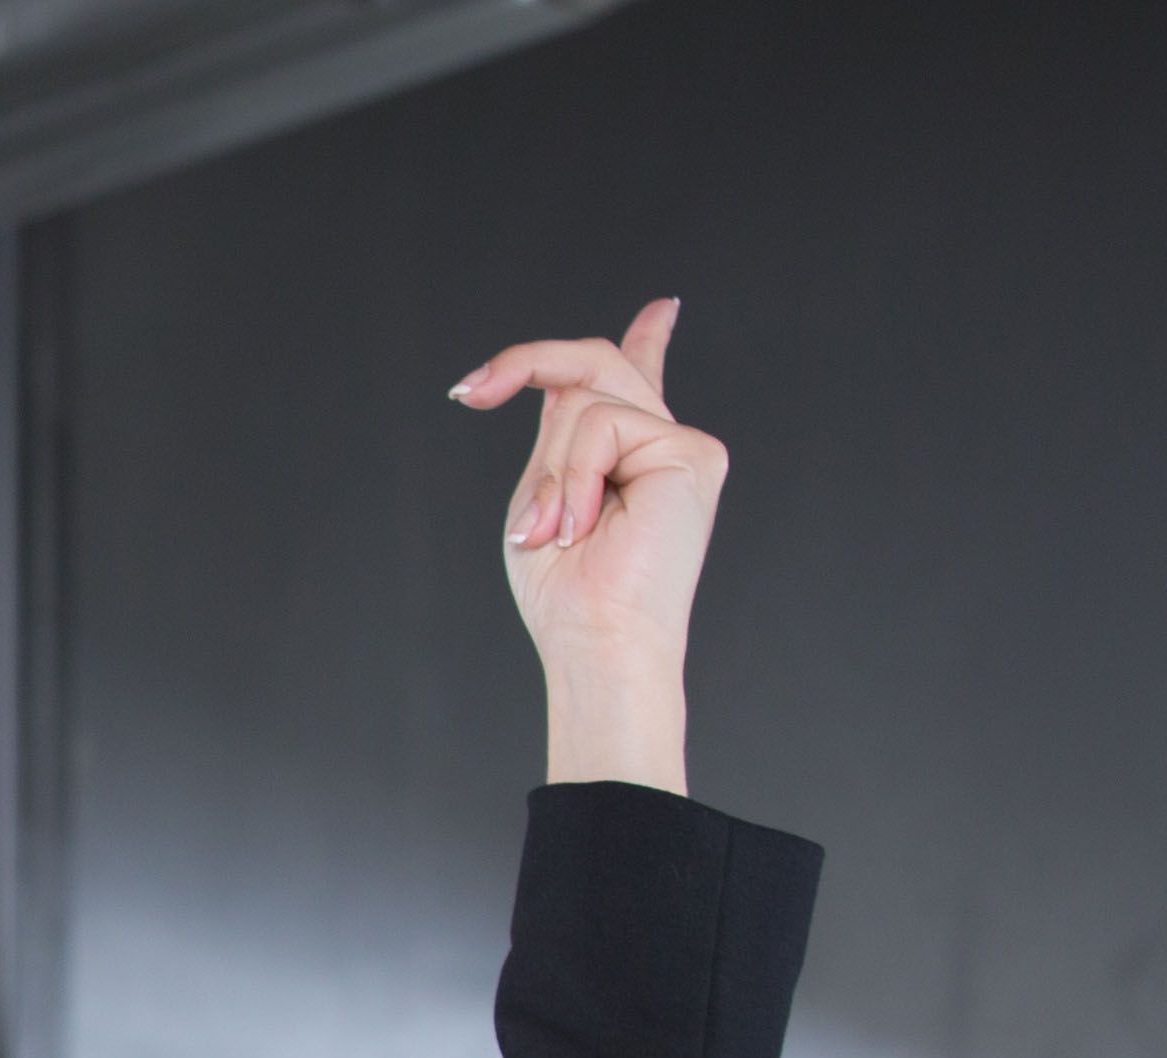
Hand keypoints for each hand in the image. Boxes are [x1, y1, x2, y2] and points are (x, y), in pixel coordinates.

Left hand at [451, 298, 724, 792]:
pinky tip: (583, 524)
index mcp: (624, 459)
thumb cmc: (566, 590)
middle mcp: (659, 444)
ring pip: (585, 400)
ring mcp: (680, 445)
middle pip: (595, 362)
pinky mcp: (694, 452)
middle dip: (524, 364)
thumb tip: (567, 391)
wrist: (597, 639)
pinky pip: (603, 423)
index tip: (665, 309)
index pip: (641, 385)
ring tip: (557, 531)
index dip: (649, 340)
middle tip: (472, 391)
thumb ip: (561, 438)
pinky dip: (573, 475)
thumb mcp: (544, 497)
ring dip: (550, 473)